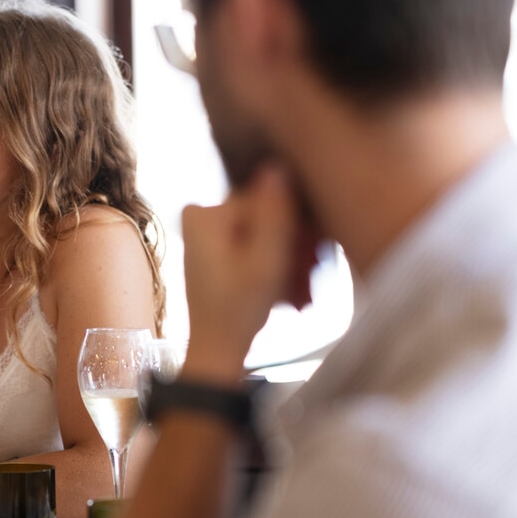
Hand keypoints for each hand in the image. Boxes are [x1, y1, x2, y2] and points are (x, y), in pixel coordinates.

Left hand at [181, 163, 310, 380]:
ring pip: (264, 235)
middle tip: (311, 279)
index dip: (297, 226)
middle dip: (294, 248)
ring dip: (288, 261)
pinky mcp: (214, 250)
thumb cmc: (236, 312)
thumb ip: (274, 214)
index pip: (268, 201)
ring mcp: (205, 233)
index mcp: (206, 214)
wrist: (216, 349)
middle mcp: (200, 217)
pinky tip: (289, 293)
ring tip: (302, 295)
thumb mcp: (265, 261)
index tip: (316, 253)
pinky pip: (253, 247)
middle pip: (267, 219)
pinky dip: (273, 267)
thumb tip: (278, 167)